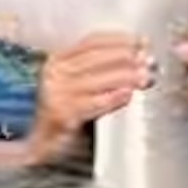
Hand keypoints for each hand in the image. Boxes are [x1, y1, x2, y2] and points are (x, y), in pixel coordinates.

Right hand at [32, 31, 152, 159]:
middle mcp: (56, 73)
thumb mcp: (76, 87)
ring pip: (100, 77)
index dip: (120, 40)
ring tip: (146, 77)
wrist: (38, 147)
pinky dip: (115, 97)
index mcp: (58, 60)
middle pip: (99, 57)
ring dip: (127, 76)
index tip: (142, 41)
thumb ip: (99, 71)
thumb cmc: (62, 117)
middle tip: (149, 60)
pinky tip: (129, 95)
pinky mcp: (64, 114)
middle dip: (128, 56)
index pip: (93, 41)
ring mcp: (58, 93)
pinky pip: (96, 102)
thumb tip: (137, 60)